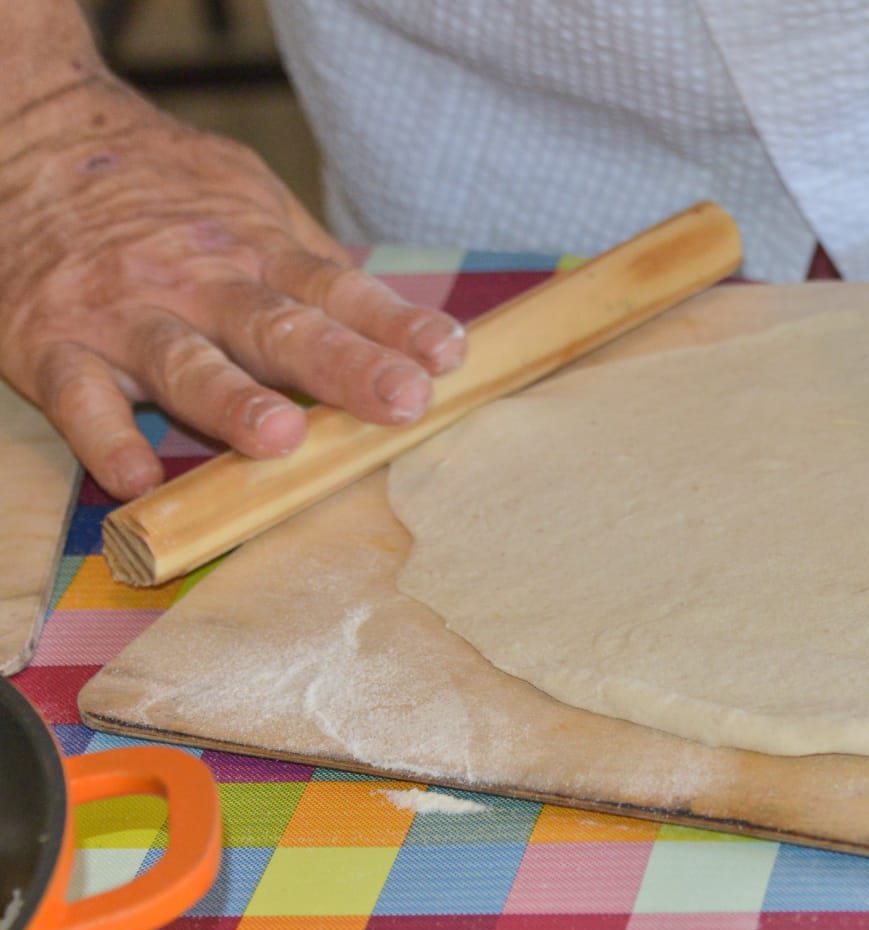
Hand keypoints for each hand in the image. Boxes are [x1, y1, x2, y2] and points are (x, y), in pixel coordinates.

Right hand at [0, 76, 465, 498]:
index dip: (394, 324)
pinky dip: (105, 438)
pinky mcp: (49, 344)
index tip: (447, 356)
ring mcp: (123, 314)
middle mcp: (196, 280)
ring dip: (232, 401)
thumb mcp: (243, 196)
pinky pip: (79, 397)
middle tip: (401, 400)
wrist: (24, 134)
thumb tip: (386, 314)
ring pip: (183, 361)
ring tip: (279, 438)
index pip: (336, 290)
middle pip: (279, 327)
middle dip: (345, 367)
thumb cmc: (152, 185)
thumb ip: (306, 258)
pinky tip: (137, 478)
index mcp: (254, 248)